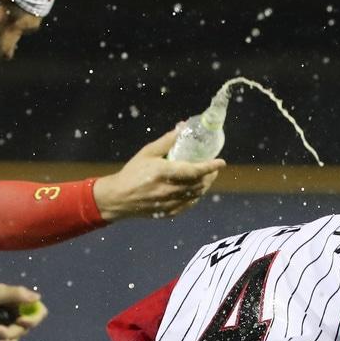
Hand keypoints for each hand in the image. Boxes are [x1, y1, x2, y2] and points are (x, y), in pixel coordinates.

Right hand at [92, 128, 223, 220]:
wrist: (118, 198)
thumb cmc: (132, 173)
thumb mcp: (147, 153)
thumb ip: (166, 141)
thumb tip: (182, 127)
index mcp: (163, 173)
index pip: (194, 171)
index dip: (210, 167)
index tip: (221, 162)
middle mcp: (168, 190)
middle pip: (199, 184)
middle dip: (210, 175)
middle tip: (213, 168)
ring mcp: (169, 203)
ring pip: (196, 195)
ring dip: (204, 185)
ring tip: (206, 177)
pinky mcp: (168, 212)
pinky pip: (188, 204)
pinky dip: (195, 196)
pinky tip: (195, 190)